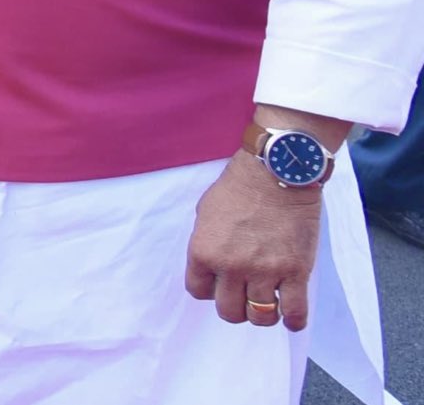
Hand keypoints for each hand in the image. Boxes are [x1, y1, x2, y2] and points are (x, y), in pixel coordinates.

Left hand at [184, 151, 321, 330]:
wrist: (277, 173)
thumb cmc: (238, 187)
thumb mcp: (205, 213)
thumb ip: (206, 244)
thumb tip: (211, 267)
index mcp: (203, 251)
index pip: (198, 291)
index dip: (209, 290)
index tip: (220, 283)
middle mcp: (231, 266)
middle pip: (229, 311)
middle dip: (235, 307)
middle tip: (244, 297)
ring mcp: (265, 271)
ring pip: (261, 317)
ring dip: (263, 314)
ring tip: (267, 303)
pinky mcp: (296, 272)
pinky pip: (295, 313)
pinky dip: (293, 321)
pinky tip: (291, 316)